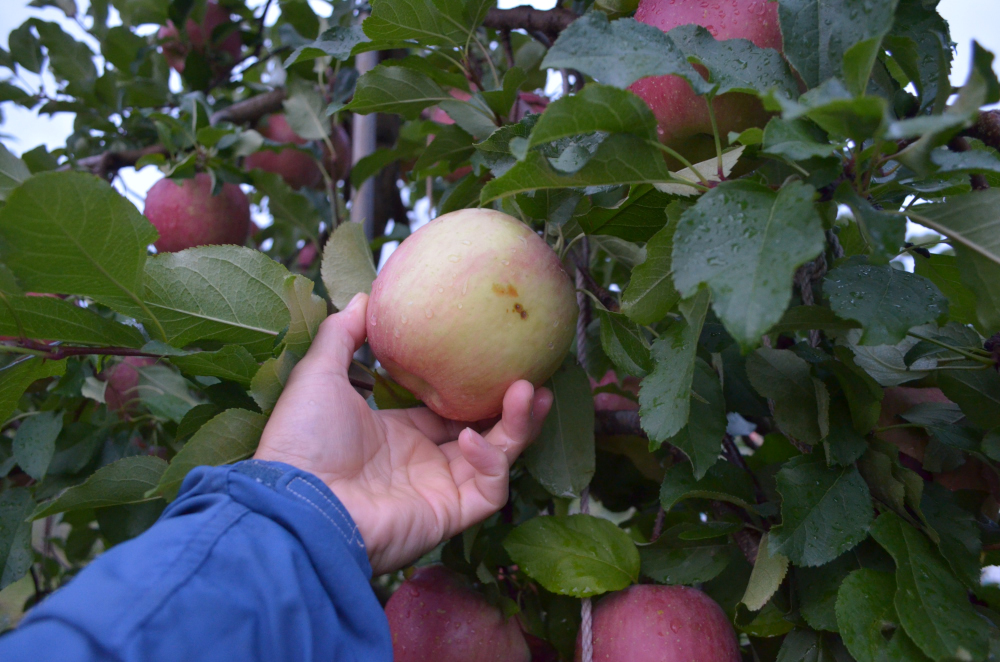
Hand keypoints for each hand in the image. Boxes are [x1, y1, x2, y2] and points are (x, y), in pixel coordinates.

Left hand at [254, 293, 552, 573]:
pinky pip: (488, 488)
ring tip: (531, 392)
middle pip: (485, 432)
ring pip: (498, 458)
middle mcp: (424, 462)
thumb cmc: (303, 441)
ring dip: (518, 426)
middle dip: (513, 407)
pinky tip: (470, 437)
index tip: (499, 359)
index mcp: (398, 435)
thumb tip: (365, 296)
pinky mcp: (449, 514)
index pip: (450, 411)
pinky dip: (489, 461)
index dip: (475, 388)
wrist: (296, 505)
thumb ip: (343, 335)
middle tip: (533, 376)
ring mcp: (439, 490)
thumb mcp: (319, 375)